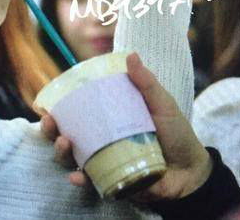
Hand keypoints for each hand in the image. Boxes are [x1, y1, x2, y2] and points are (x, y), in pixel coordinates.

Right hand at [40, 53, 212, 200]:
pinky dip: (81, 180)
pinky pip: (92, 183)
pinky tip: (77, 177)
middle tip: (50, 122)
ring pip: (74, 160)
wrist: (193, 170)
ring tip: (64, 142)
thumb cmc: (177, 134)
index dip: (59, 110)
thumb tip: (131, 55)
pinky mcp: (113, 183)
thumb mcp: (162, 104)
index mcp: (111, 121)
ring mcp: (106, 163)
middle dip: (51, 131)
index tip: (46, 104)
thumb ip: (146, 83)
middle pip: (68, 136)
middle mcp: (103, 142)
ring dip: (62, 153)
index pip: (79, 114)